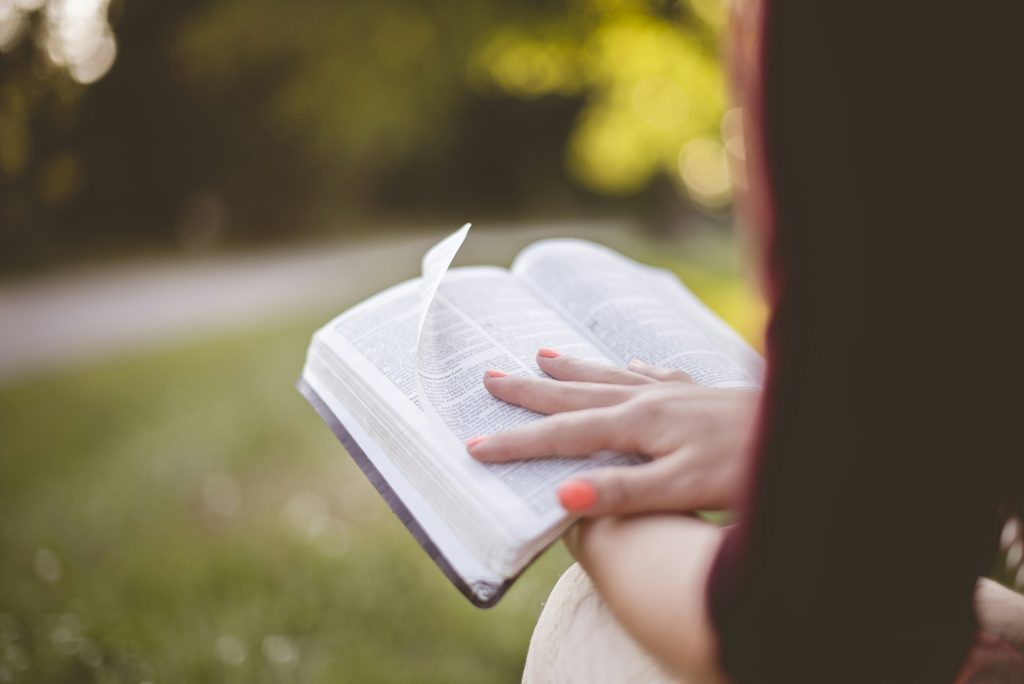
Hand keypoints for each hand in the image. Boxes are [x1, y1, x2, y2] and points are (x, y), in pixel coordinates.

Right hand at [466, 349, 759, 514]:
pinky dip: (631, 370)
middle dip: (530, 390)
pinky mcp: (700, 393)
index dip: (517, 443)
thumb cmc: (749, 469)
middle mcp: (650, 400)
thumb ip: (624, 494)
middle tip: (489, 377)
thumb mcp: (684, 489)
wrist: (807, 430)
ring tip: (541, 355)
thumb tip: (562, 497)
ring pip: (609, 376)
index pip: (563, 435)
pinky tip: (631, 364)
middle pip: (576, 394)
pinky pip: (653, 374)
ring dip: (572, 370)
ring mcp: (675, 392)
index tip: (474, 446)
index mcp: (638, 425)